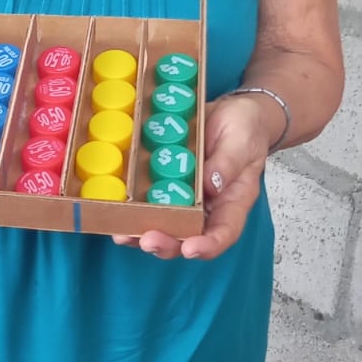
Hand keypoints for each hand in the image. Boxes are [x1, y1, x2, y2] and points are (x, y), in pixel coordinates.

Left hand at [113, 93, 273, 260]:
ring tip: (124, 235)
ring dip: (144, 235)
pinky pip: (151, 204)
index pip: (225, 232)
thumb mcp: (240, 140)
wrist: (232, 113)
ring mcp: (187, 199)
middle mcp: (209, 207)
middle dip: (168, 244)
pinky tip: (116, 215)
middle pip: (189, 237)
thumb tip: (209, 186)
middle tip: (148, 240)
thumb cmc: (245, 128)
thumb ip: (227, 163)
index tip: (191, 249)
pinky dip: (133, 213)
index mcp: (233, 201)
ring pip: (166, 227)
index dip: (209, 245)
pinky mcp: (168, 187)